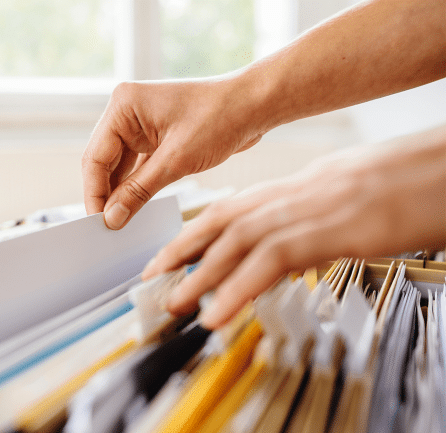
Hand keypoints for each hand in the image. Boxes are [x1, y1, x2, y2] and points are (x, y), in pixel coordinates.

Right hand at [81, 79, 264, 228]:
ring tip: (121, 222)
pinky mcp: (156, 136)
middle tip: (107, 227)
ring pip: (120, 166)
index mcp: (124, 105)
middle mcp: (127, 112)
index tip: (97, 222)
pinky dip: (137, 186)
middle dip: (106, 194)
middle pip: (104, 162)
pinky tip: (135, 207)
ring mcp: (141, 124)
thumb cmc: (220, 117)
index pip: (95, 157)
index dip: (94, 193)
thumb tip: (112, 217)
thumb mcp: (176, 160)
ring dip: (121, 192)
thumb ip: (139, 190)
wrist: (255, 105)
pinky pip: (138, 166)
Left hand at [142, 129, 445, 328]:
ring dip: (200, 275)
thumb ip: (302, 221)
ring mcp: (304, 211)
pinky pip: (270, 262)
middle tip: (153, 277)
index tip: (169, 254)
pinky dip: (237, 289)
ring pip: (235, 242)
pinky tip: (217, 312)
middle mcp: (288, 196)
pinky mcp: (326, 232)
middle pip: (220, 221)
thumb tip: (280, 248)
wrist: (434, 170)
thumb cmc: (396, 184)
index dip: (193, 232)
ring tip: (174, 302)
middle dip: (181, 250)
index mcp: (289, 190)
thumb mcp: (336, 202)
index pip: (228, 209)